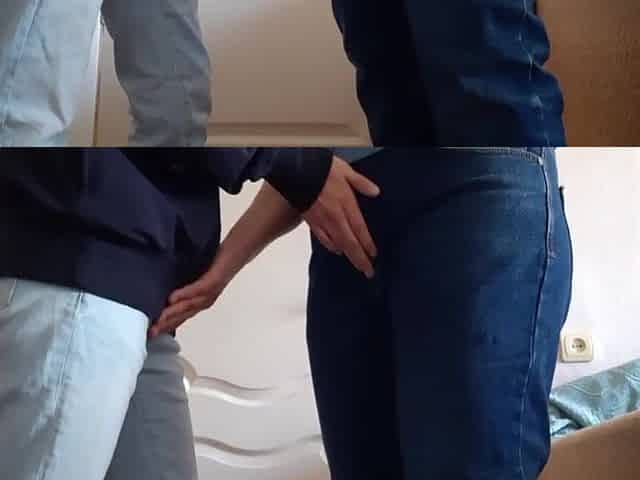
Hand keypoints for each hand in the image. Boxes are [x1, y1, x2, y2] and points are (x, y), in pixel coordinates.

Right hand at [148, 257, 229, 337]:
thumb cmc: (215, 264)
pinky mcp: (215, 280)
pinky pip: (200, 289)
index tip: (148, 334)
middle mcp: (204, 300)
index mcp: (198, 301)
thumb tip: (162, 290)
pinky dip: (186, 294)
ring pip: (189, 306)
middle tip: (148, 333)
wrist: (237, 253)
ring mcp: (210, 292)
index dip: (165, 326)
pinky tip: (173, 298)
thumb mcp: (195, 276)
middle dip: (165, 325)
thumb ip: (182, 285)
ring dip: (173, 314)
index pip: (179, 317)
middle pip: (183, 316)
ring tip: (157, 320)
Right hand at [303, 156, 379, 277]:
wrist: (298, 170)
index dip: (367, 244)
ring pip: (338, 243)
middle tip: (368, 272)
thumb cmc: (323, 169)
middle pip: (350, 242)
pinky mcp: (311, 221)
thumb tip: (376, 192)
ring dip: (348, 255)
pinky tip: (336, 250)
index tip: (374, 256)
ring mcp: (322, 221)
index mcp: (347, 204)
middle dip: (360, 259)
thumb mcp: (346, 171)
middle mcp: (336, 217)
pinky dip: (331, 246)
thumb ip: (361, 183)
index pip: (360, 230)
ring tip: (356, 264)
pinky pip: (322, 238)